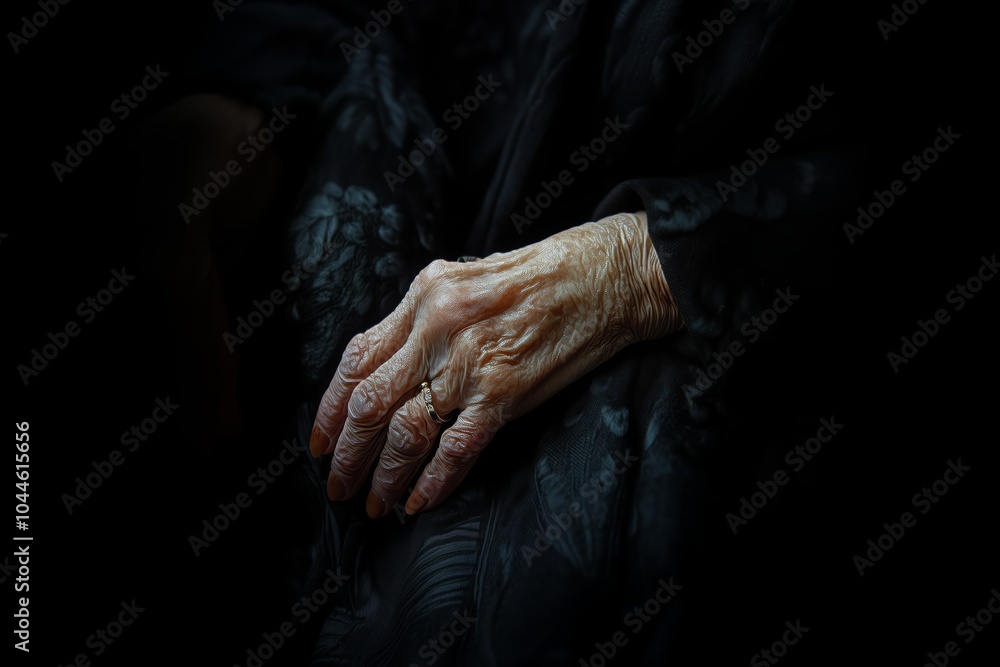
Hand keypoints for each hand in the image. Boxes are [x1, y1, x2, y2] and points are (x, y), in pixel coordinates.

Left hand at [309, 211, 680, 517]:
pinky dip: (434, 481)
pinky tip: (419, 501)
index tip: (321, 440)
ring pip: (406, 431)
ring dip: (383, 475)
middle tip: (338, 486)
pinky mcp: (506, 392)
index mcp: (424, 295)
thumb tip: (393, 362)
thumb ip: (427, 318)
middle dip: (347, 452)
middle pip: (371, 401)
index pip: (357, 357)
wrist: (609, 275)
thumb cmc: (545, 275)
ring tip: (374, 502)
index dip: (331, 407)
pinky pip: (457, 447)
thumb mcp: (470, 279)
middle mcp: (438, 327)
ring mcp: (471, 361)